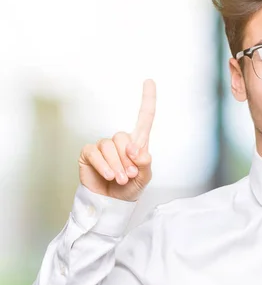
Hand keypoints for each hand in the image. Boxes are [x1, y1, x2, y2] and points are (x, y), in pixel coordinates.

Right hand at [78, 79, 155, 200]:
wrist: (112, 203)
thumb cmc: (130, 188)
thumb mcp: (144, 178)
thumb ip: (145, 163)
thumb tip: (138, 150)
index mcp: (137, 143)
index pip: (144, 118)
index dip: (147, 100)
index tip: (150, 81)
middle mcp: (120, 141)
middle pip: (123, 137)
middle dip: (128, 158)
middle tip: (130, 175)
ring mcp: (103, 146)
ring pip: (110, 146)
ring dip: (117, 165)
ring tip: (120, 179)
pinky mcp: (89, 153)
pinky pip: (96, 153)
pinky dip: (104, 166)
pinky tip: (108, 176)